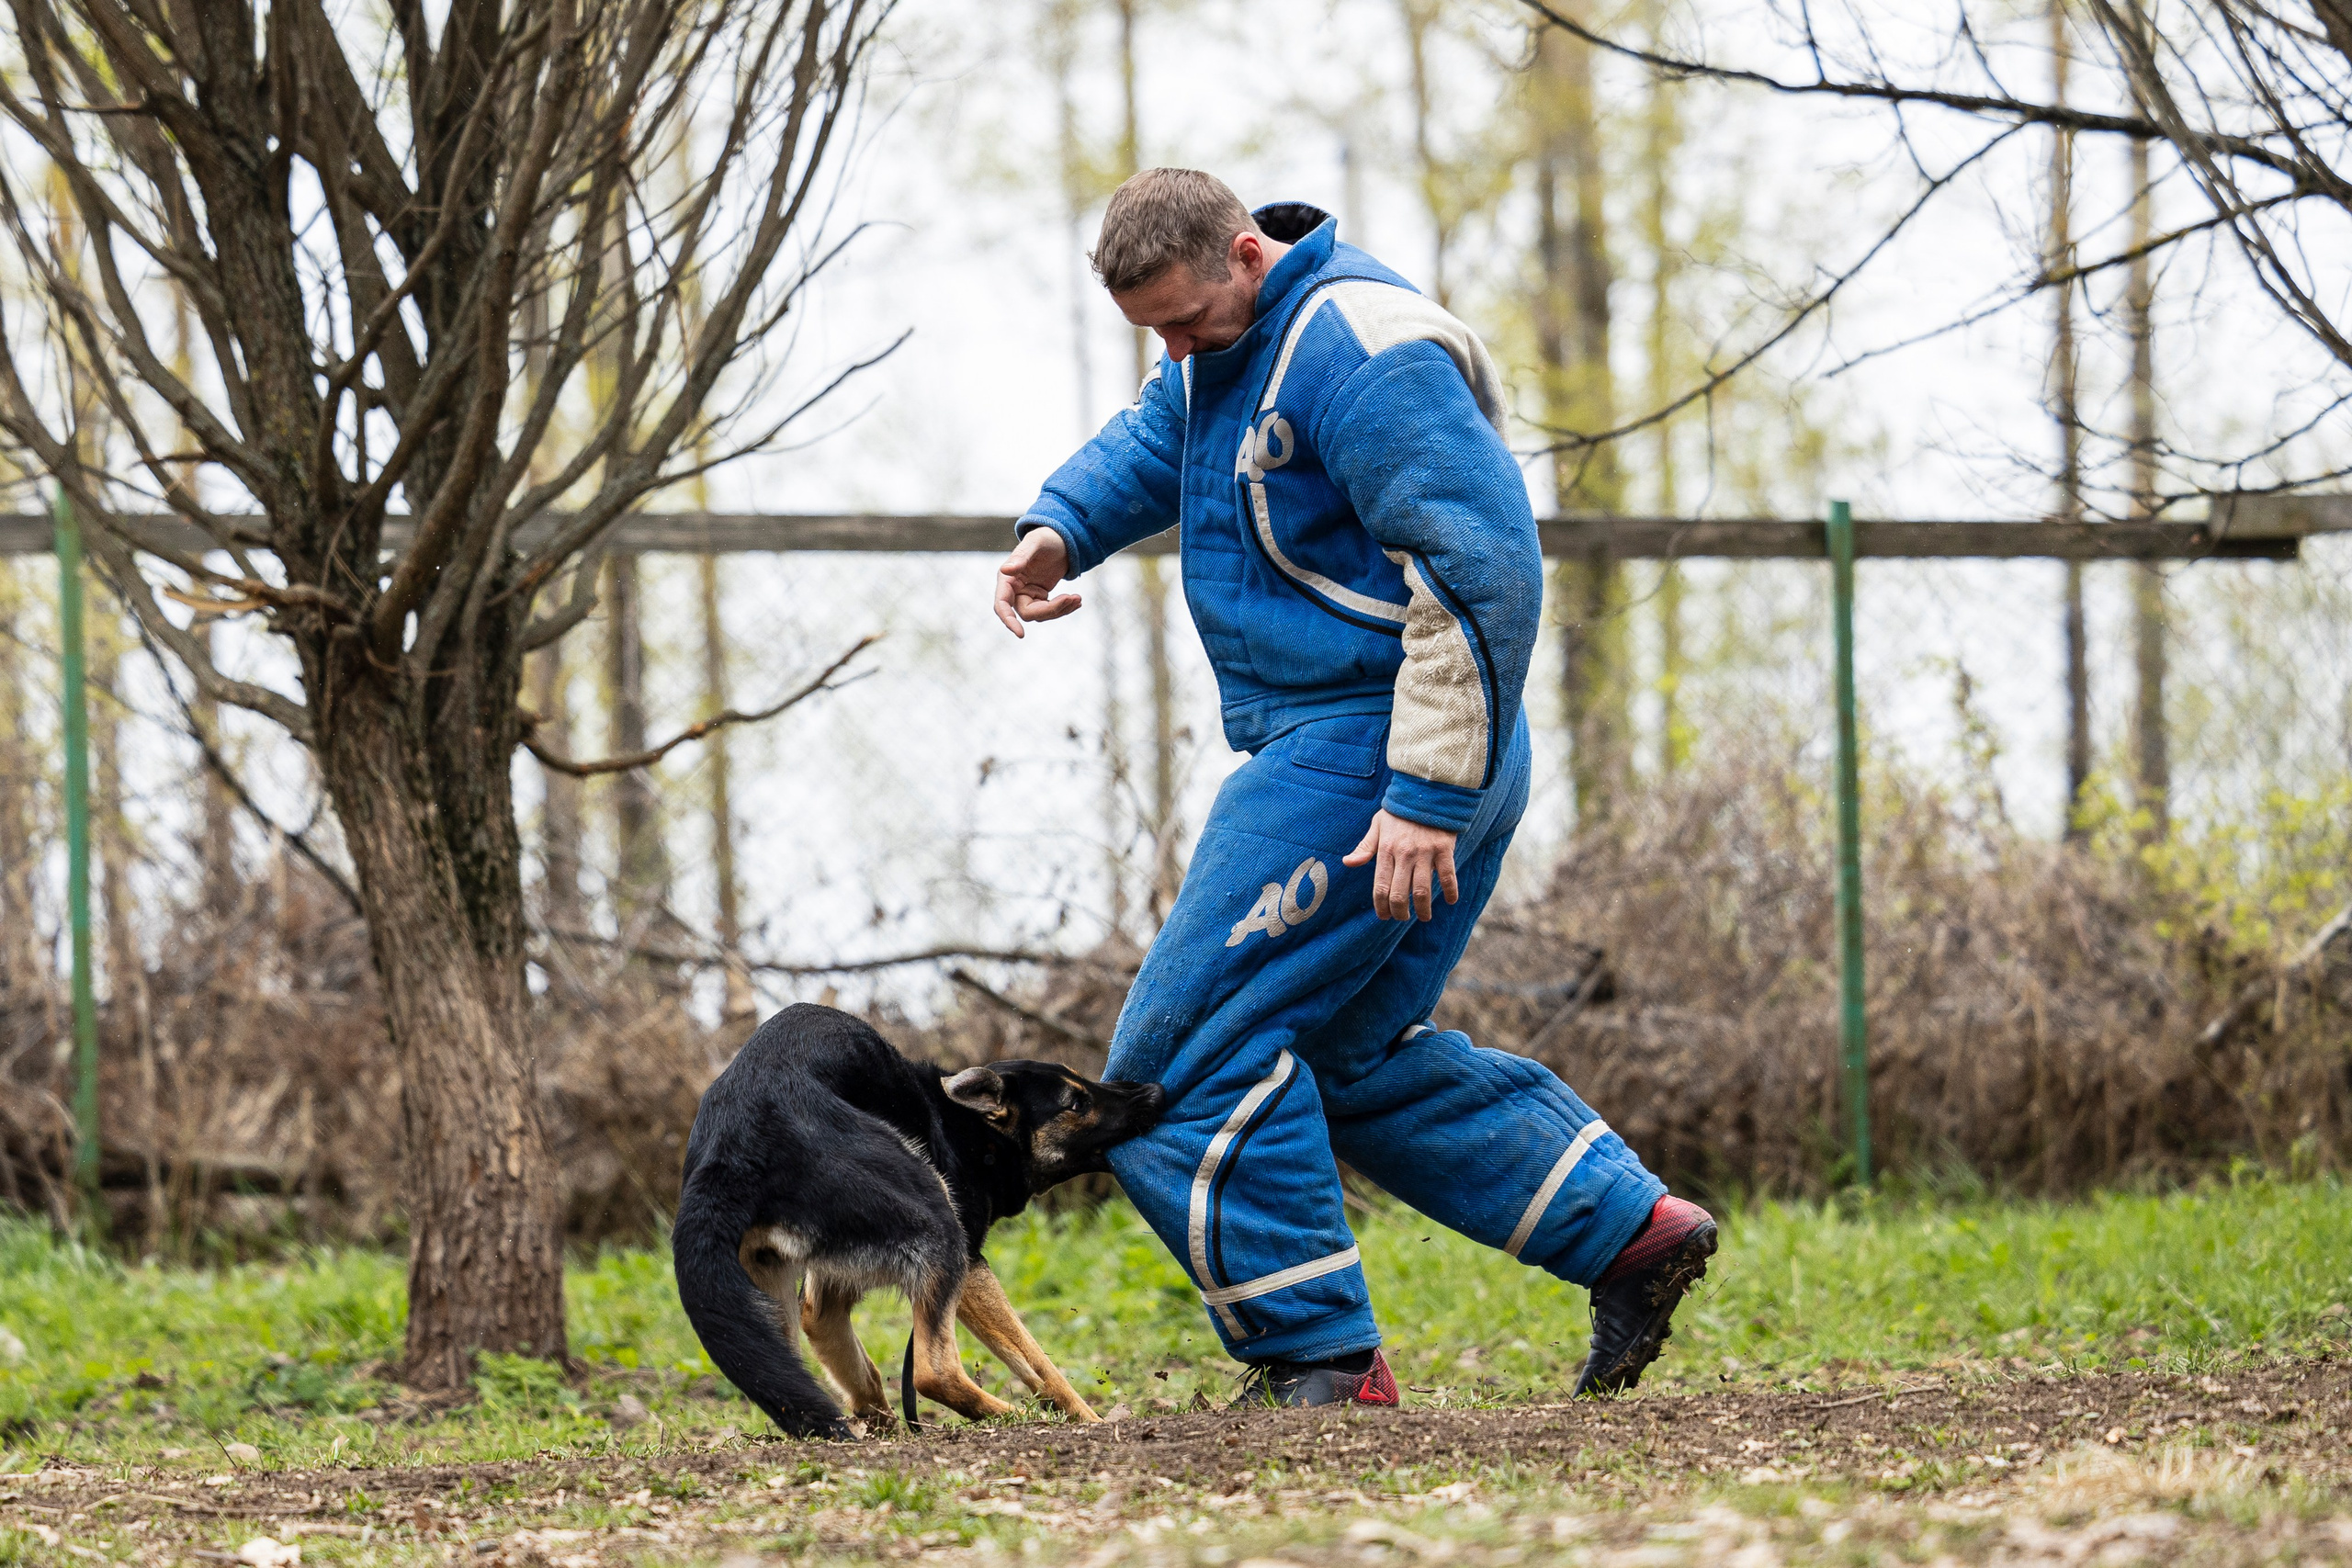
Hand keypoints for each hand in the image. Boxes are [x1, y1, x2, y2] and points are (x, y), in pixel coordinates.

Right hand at [993, 528, 1080, 636]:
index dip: (1008, 620)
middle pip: (1027, 613)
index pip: (1002, 604)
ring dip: (1061, 609)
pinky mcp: (1040, 598)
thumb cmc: (1046, 537)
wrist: (1061, 539)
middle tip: (1073, 598)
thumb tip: (1006, 571)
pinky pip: (1050, 611)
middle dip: (1051, 609)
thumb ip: (1021, 556)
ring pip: (1041, 615)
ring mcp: (1028, 595)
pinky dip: (1064, 608)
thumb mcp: (1036, 543)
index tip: (1020, 634)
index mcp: (1007, 578)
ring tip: (1077, 598)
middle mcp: (1014, 589)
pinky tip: (1077, 600)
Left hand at [1343, 809, 1459, 921]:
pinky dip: (1451, 891)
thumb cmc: (1399, 812)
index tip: (1384, 916)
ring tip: (1424, 917)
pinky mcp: (1444, 849)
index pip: (1380, 886)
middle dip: (1400, 912)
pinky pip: (1448, 876)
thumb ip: (1365, 847)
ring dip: (1423, 909)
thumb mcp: (1378, 825)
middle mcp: (1404, 854)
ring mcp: (1425, 852)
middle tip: (1402, 918)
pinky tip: (1450, 901)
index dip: (1381, 906)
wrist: (1427, 791)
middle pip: (1399, 894)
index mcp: (1386, 850)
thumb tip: (1348, 863)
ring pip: (1422, 891)